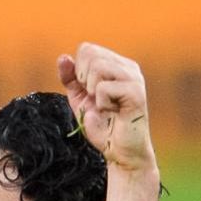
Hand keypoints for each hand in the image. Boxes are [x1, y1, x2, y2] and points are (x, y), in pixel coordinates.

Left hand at [58, 43, 155, 172]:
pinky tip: (114, 112)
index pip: (87, 48)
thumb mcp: (79, 98)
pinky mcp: (137, 93)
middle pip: (90, 54)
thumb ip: (70, 77)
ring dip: (92, 91)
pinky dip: (101, 103)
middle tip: (96, 99)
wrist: (119, 151)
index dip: (79, 71)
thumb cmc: (102, 124)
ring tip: (105, 105)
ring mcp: (135, 79)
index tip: (88, 91)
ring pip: (97, 66)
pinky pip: (103, 88)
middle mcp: (129, 67)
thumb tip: (63, 57)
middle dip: (83, 80)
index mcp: (117, 64)